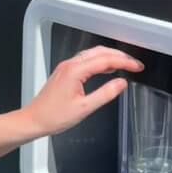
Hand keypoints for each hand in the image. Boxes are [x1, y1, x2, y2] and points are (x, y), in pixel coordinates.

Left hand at [22, 46, 142, 138]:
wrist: (33, 120)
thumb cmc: (54, 116)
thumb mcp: (84, 108)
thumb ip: (105, 94)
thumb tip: (122, 83)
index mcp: (75, 71)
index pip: (106, 60)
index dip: (125, 62)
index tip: (138, 67)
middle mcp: (70, 64)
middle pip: (100, 52)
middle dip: (120, 56)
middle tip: (135, 64)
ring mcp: (67, 67)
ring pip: (93, 54)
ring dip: (110, 56)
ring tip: (126, 64)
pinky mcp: (65, 72)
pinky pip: (86, 60)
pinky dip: (100, 61)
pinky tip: (107, 68)